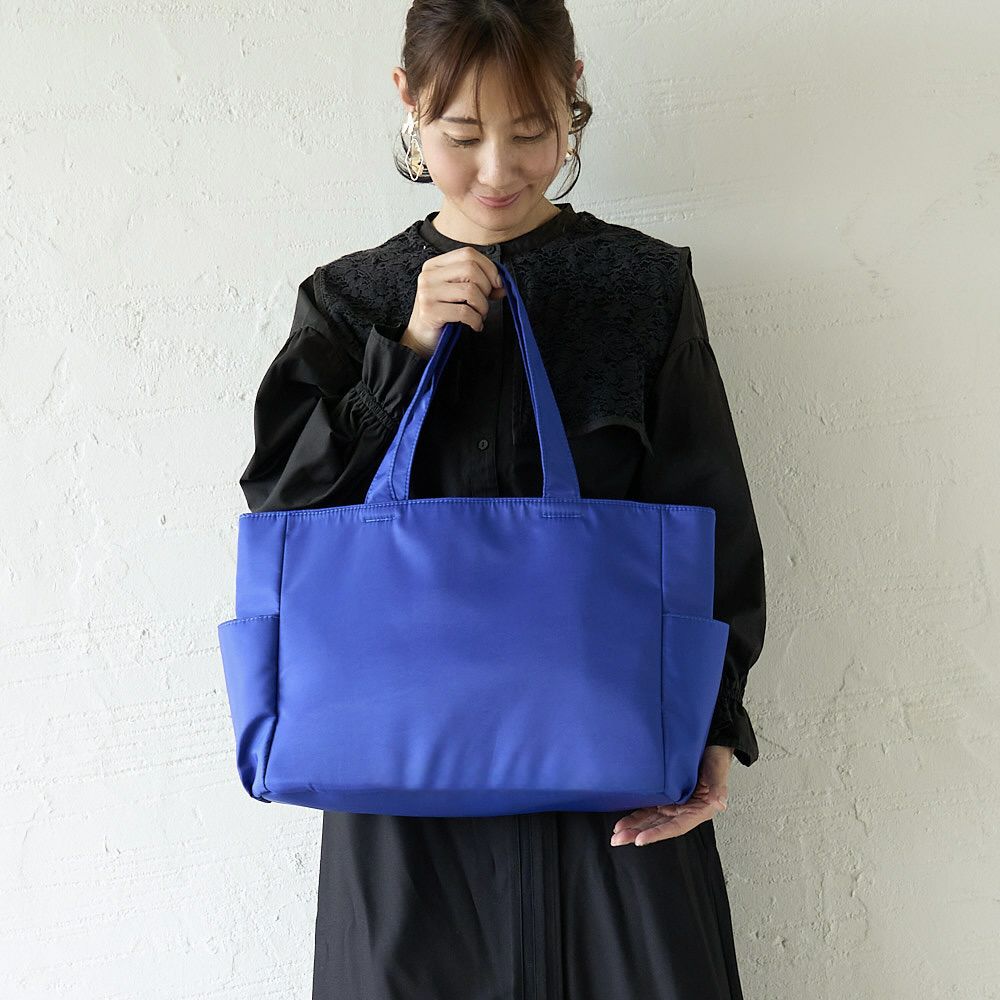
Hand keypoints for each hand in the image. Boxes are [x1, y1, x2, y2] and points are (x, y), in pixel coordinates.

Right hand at [399, 246, 506, 357]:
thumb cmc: (444, 314)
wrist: (422, 338)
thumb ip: (480, 283)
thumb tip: (502, 285)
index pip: (468, 253)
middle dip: (486, 287)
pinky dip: (476, 320)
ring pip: (470, 290)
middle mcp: (429, 275)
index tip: (497, 284)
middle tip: (484, 303)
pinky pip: (464, 312)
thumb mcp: (460, 293)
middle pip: (470, 268)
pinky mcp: (430, 311)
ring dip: (482, 306)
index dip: (489, 268)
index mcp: (436, 265)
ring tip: (479, 315)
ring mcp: (427, 292)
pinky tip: (474, 325)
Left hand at [609, 745, 733, 846]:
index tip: (640, 839)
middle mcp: (683, 811)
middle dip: (638, 834)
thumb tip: (720, 803)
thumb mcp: (718, 771)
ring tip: (616, 834)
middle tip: (619, 840)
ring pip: (650, 820)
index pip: (675, 826)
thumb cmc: (716, 760)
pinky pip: (648, 808)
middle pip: (659, 826)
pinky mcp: (664, 796)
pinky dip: (635, 815)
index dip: (658, 833)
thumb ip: (718, 788)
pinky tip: (622, 822)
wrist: (710, 746)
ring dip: (633, 827)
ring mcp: (672, 804)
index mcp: (697, 810)